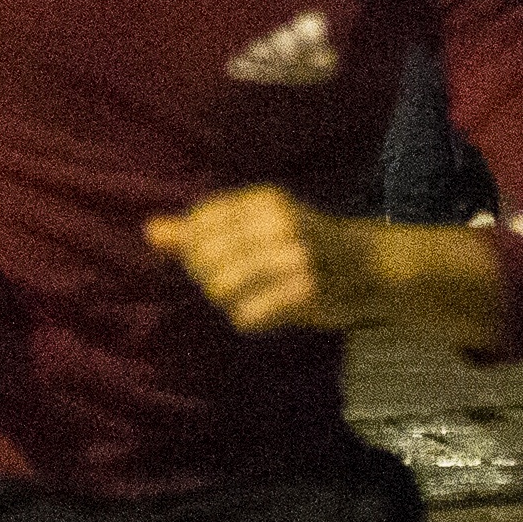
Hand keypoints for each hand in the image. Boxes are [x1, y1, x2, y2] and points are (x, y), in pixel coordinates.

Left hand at [145, 185, 373, 334]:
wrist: (371, 268)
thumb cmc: (303, 245)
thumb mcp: (257, 227)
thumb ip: (202, 230)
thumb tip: (151, 231)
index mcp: (267, 202)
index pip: (201, 223)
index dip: (193, 247)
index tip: (210, 258)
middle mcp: (282, 225)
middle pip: (205, 256)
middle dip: (207, 276)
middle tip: (225, 284)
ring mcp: (298, 260)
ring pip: (222, 286)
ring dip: (226, 299)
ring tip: (244, 299)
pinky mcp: (308, 295)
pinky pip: (248, 315)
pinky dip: (247, 319)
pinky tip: (259, 314)